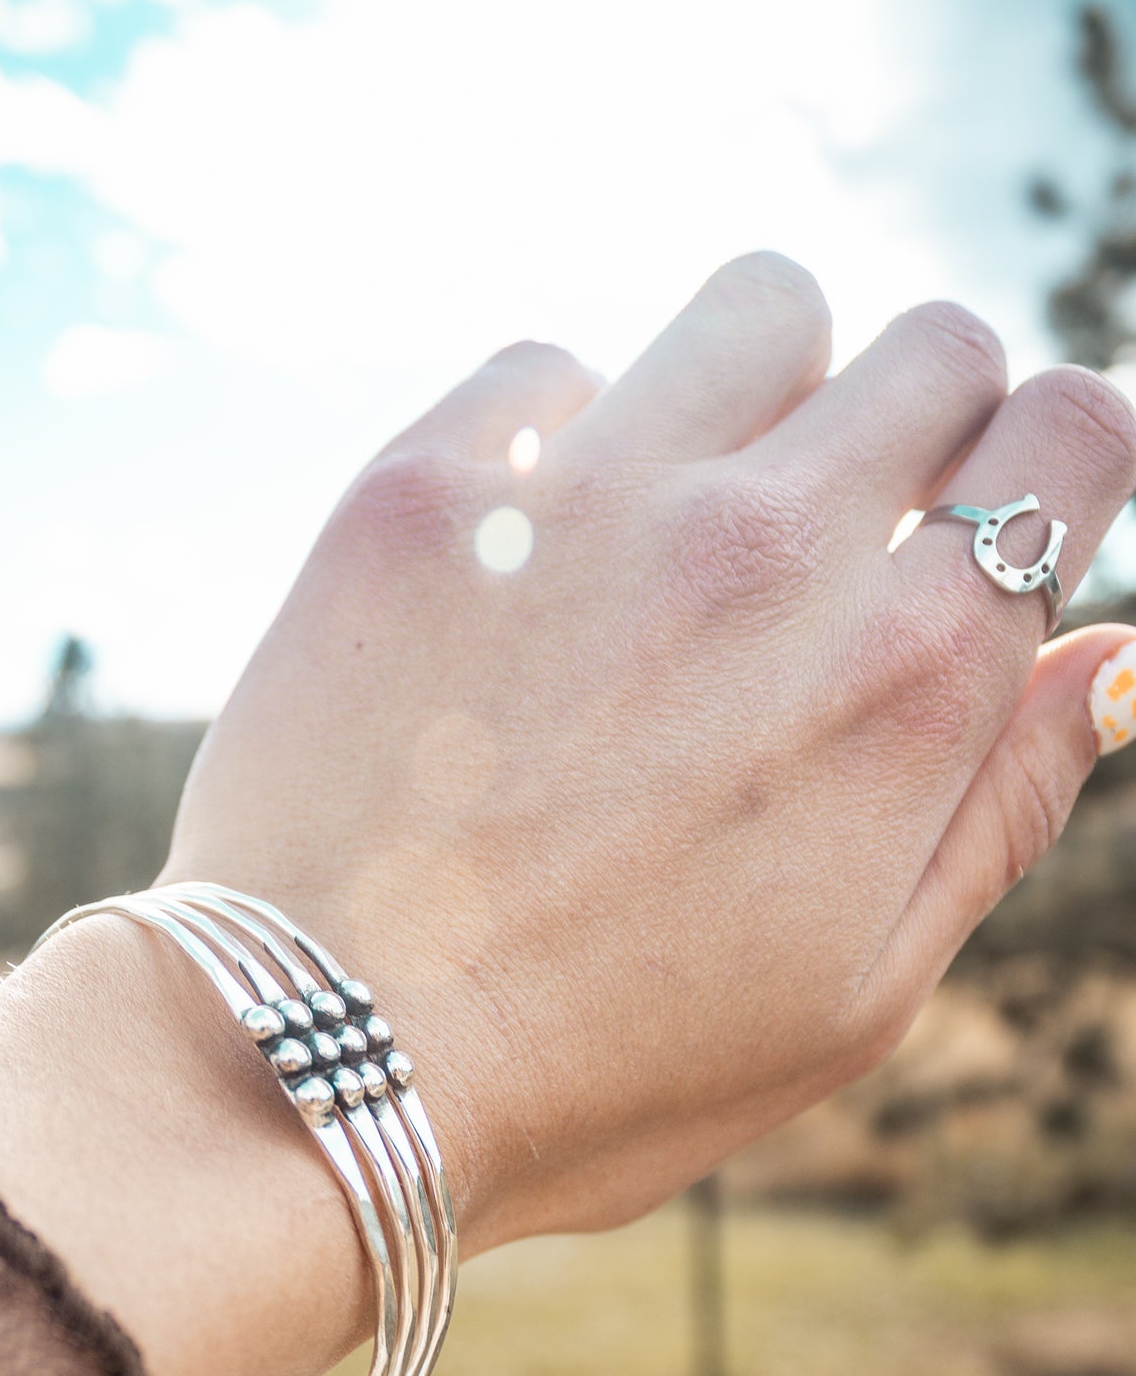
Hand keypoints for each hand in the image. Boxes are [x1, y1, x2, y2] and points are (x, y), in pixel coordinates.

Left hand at [167, 252, 1135, 1252]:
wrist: (318, 1072)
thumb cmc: (597, 1072)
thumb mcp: (854, 995)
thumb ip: (1002, 807)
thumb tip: (1103, 654)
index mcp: (903, 682)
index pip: (1073, 434)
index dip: (1053, 461)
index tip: (984, 520)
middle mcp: (768, 553)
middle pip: (936, 343)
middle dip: (924, 418)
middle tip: (842, 533)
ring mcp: (588, 500)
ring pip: (761, 303)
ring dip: (761, 384)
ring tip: (690, 511)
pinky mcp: (427, 490)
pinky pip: (549, 361)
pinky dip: (561, 432)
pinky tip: (525, 554)